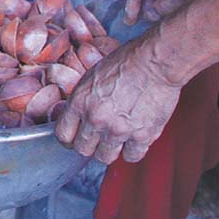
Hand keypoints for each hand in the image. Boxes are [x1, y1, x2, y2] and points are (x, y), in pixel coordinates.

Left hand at [55, 30, 181, 164]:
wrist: (155, 62)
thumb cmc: (127, 62)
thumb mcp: (93, 75)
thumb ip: (83, 99)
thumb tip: (77, 116)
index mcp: (80, 102)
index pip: (63, 135)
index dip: (69, 138)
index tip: (76, 137)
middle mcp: (96, 118)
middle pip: (83, 149)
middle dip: (89, 145)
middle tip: (97, 139)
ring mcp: (118, 130)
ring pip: (105, 157)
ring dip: (109, 150)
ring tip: (116, 139)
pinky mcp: (142, 136)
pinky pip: (131, 156)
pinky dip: (132, 150)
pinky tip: (134, 139)